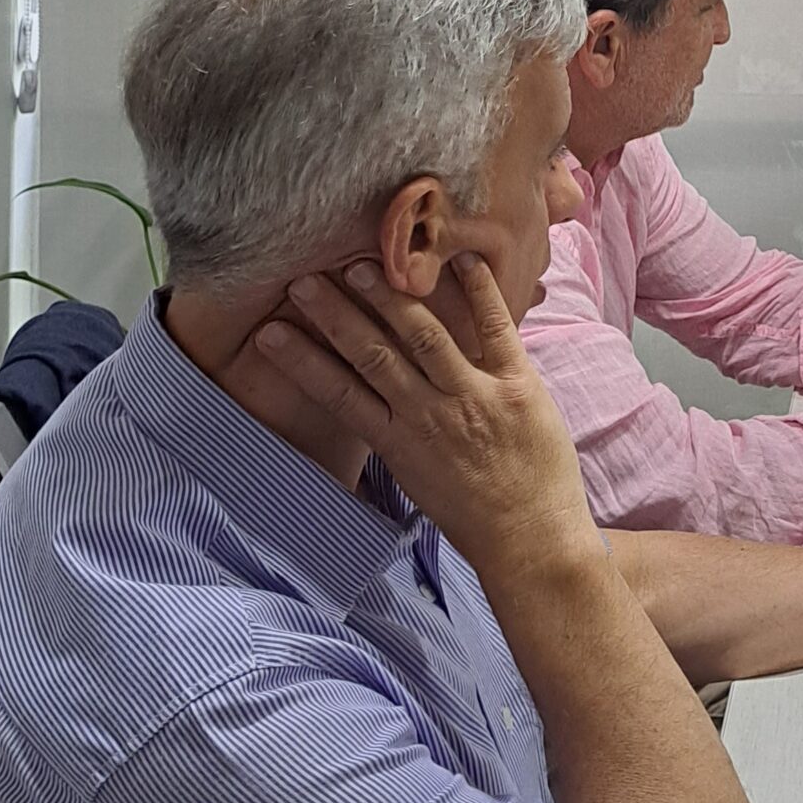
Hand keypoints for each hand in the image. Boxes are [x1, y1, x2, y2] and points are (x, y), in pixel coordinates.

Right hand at [258, 256, 598, 572]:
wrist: (532, 542)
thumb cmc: (474, 517)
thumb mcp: (419, 479)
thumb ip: (398, 434)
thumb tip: (374, 399)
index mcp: (399, 443)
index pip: (339, 394)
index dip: (302, 361)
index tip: (270, 333)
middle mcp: (429, 416)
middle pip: (372, 355)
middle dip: (335, 316)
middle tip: (304, 281)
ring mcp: (474, 398)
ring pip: (423, 337)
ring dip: (390, 299)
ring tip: (361, 266)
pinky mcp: (518, 387)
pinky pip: (496, 331)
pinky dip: (480, 293)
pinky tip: (461, 260)